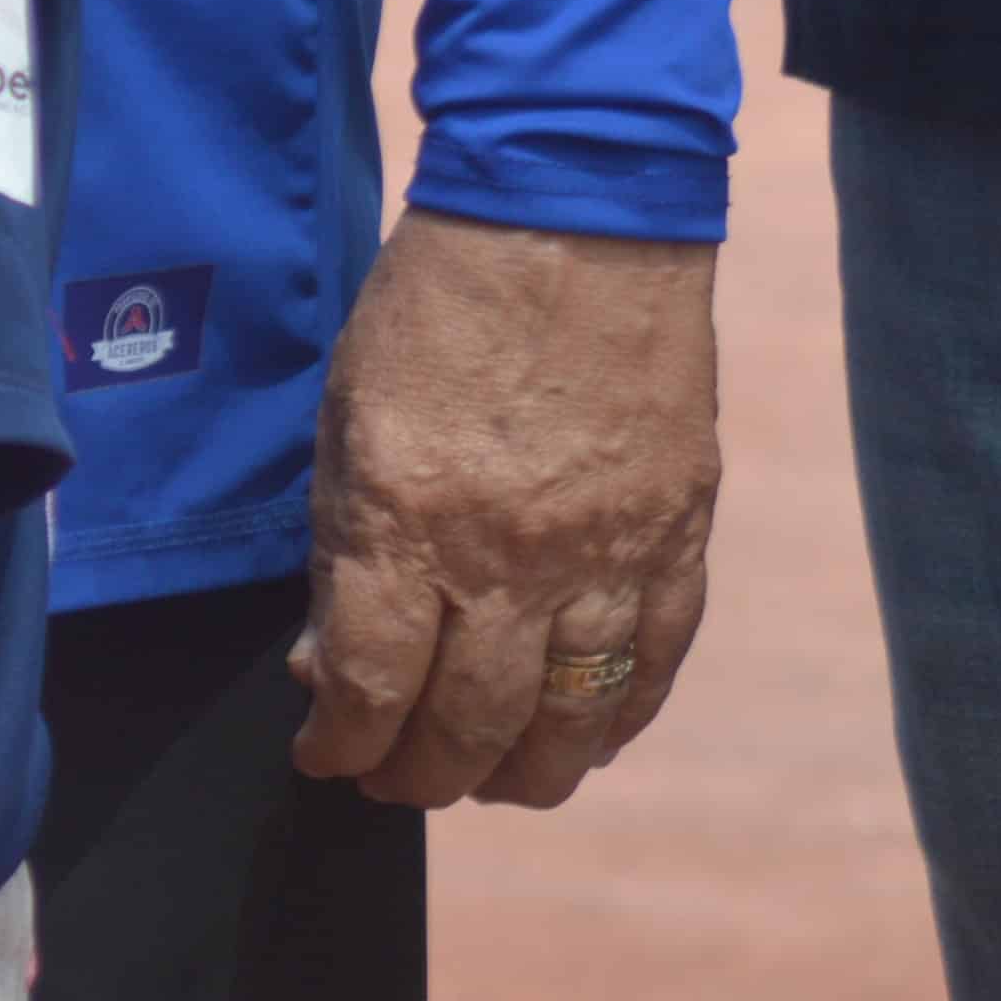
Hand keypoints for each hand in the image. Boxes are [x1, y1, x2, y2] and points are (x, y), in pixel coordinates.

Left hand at [290, 210, 718, 810]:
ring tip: (487, 781)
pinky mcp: (678, 534)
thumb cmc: (435, 308)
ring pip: (573, 718)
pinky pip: (654, 661)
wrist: (572, 219)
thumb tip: (326, 662)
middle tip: (396, 781)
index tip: (322, 754)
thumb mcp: (345, 415)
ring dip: (524, 773)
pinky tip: (584, 738)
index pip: (372, 682)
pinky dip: (618, 719)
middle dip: (422, 774)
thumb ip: (340, 545)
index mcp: (409, 516)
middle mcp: (511, 554)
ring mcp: (607, 551)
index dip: (341, 742)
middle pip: (470, 722)